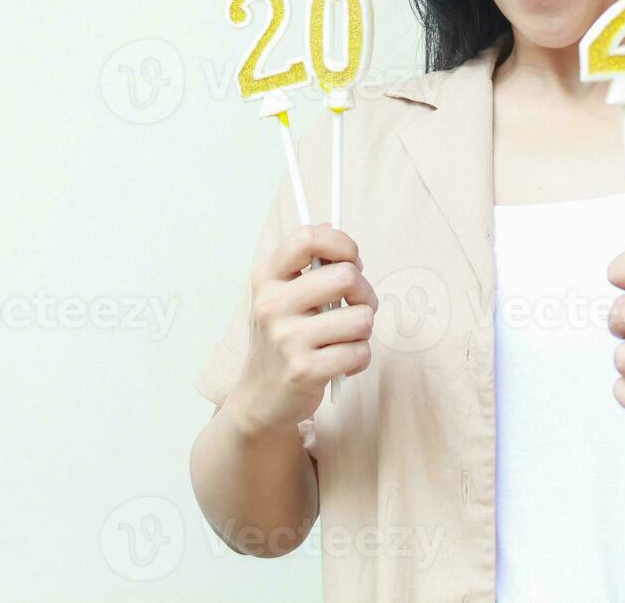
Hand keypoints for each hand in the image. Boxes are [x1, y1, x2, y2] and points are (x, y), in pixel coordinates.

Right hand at [227, 223, 377, 437]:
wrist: (260, 399)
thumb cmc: (282, 340)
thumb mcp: (281, 296)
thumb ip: (305, 262)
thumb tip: (328, 224)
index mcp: (267, 278)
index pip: (307, 238)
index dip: (342, 244)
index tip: (352, 261)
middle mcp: (272, 304)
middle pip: (346, 276)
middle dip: (365, 293)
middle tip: (356, 307)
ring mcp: (287, 338)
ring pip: (361, 318)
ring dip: (363, 331)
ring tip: (344, 340)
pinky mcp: (305, 371)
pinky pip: (360, 352)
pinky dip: (360, 359)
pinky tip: (340, 365)